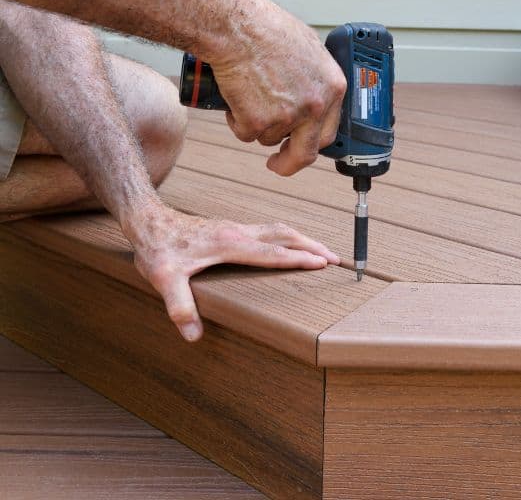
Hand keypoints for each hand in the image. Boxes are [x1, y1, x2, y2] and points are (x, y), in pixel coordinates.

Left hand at [127, 205, 339, 341]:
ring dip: (303, 239)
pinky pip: (270, 230)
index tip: (323, 263)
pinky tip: (290, 245)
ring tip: (322, 251)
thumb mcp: (163, 279)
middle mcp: (239, 232)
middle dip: (312, 246)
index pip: (273, 253)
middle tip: (336, 258)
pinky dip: (288, 237)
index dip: (299, 259)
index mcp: (230, 243)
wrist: (148, 221)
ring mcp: (237, 227)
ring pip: (279, 230)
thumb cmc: (157, 248)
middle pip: (285, 236)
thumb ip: (179, 306)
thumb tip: (193, 335)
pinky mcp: (233, 228)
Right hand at [207, 0, 345, 176]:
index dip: (313, 142)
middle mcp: (315, 106)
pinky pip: (245, 133)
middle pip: (306, 153)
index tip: (301, 147)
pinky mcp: (258, 122)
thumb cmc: (266, 28)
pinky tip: (235, 94)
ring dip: (256, 124)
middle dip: (289, 163)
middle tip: (276, 163)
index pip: (329, 131)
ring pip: (268, 138)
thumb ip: (314, 79)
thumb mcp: (308, 50)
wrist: (237, 25)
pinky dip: (236, 120)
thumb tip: (310, 94)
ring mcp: (288, 116)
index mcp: (332, 88)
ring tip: (247, 91)